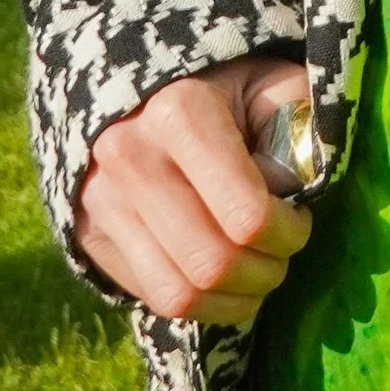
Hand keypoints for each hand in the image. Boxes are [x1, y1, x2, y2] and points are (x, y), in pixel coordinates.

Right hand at [73, 55, 316, 325]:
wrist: (139, 85)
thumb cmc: (224, 87)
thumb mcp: (272, 85)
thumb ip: (299, 129)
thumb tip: (298, 192)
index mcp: (180, 114)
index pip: (247, 216)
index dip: (290, 234)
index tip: (301, 218)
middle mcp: (129, 158)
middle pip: (213, 265)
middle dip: (266, 273)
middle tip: (281, 253)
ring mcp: (101, 201)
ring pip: (180, 295)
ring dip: (234, 301)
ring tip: (256, 274)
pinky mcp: (88, 234)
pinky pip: (153, 297)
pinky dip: (201, 305)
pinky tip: (222, 280)